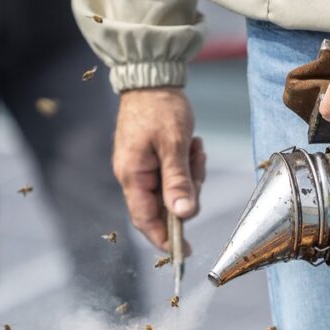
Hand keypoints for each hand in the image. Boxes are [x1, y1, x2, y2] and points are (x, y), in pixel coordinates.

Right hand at [113, 87, 205, 250]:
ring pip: (171, 190)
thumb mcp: (174, 145)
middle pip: (163, 207)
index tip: (184, 253)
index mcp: (132, 175)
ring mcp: (141, 167)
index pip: (146, 220)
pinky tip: (191, 146)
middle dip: (186, 193)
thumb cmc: (160, 108)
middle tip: (196, 166)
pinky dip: (186, 165)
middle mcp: (133, 176)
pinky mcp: (150, 159)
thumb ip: (178, 182)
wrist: (151, 76)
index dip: (164, 239)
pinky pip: (172, 174)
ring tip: (194, 149)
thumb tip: (183, 216)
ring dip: (189, 175)